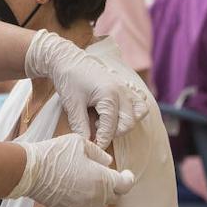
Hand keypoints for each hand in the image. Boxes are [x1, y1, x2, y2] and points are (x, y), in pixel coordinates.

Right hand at [8, 133, 136, 206]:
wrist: (30, 171)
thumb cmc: (56, 153)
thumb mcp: (80, 143)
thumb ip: (99, 154)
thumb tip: (107, 162)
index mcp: (102, 180)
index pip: (125, 185)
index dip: (128, 178)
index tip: (126, 173)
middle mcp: (95, 197)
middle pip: (113, 197)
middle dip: (114, 187)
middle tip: (108, 176)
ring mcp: (81, 206)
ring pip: (98, 203)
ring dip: (98, 194)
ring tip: (89, 180)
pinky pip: (82, 206)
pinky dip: (83, 198)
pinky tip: (73, 187)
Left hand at [25, 30, 147, 147]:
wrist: (67, 59)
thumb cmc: (69, 79)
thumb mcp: (72, 105)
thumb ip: (80, 126)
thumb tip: (87, 144)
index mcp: (109, 95)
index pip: (111, 127)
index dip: (102, 141)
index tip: (94, 147)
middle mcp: (122, 91)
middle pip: (128, 123)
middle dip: (114, 132)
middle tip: (96, 130)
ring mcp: (125, 88)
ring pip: (139, 112)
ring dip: (126, 122)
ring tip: (106, 121)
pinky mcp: (124, 86)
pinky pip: (139, 101)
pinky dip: (133, 111)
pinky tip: (116, 113)